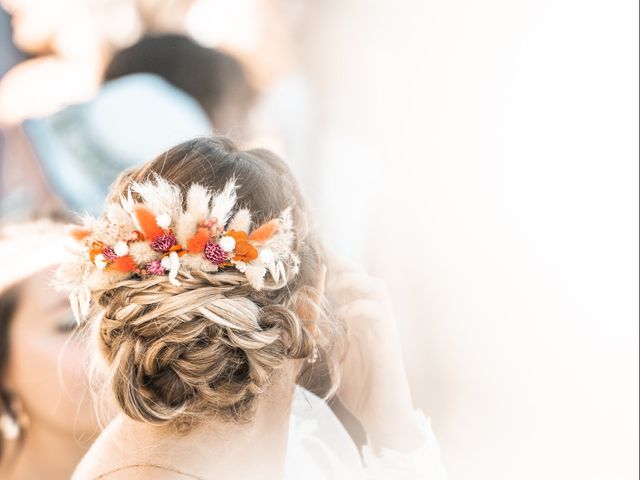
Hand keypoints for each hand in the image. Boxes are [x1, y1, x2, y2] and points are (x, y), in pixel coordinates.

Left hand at [325, 256, 425, 450]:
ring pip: (378, 287)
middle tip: (323, 264)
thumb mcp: (333, 355)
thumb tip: (300, 316)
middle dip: (344, 266)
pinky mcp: (389, 342)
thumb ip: (322, 334)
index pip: (352, 282)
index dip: (336, 266)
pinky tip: (344, 314)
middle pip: (366, 276)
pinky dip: (361, 308)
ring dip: (355, 282)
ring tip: (335, 288)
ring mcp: (384, 327)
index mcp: (361, 317)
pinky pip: (381, 314)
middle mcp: (375, 317)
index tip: (315, 254)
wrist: (382, 414)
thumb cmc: (360, 385)